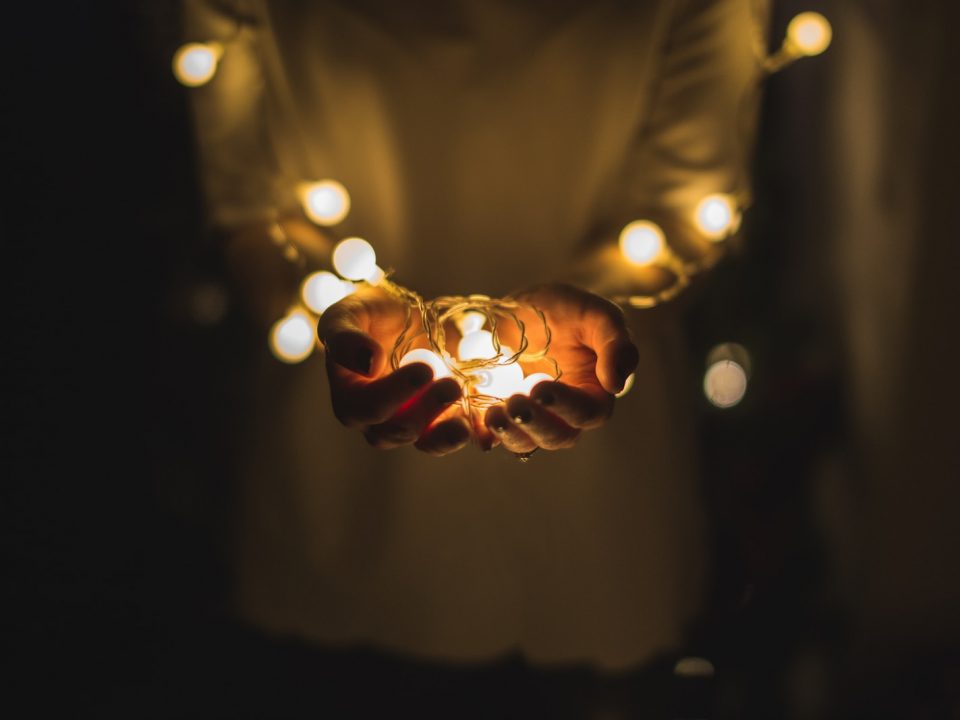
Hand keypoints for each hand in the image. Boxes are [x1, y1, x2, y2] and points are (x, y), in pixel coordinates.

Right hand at [318, 285, 471, 455]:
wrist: (407, 317)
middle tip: (452, 385)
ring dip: (445, 434)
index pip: (365, 408)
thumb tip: (367, 364)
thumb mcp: (349, 314)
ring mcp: (410, 424)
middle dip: (425, 411)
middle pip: (394, 431)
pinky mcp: (439, 423)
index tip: (424, 370)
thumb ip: (345, 337)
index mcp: (349, 397)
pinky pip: (452, 437)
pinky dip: (468, 435)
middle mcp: (376, 420)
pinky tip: (482, 429)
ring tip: (465, 422)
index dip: (393, 394)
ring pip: (424, 442)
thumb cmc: (370, 315)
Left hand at [483, 283, 638, 453]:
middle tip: (515, 405)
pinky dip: (480, 432)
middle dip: (535, 425)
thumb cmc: (571, 311)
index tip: (543, 388)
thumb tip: (616, 385)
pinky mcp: (499, 411)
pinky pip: (490, 433)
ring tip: (492, 415)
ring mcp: (529, 416)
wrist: (529, 308)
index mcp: (592, 395)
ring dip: (508, 434)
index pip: (587, 413)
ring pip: (523, 441)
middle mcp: (562, 414)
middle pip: (555, 436)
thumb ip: (616, 345)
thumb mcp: (598, 316)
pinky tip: (470, 422)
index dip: (567, 406)